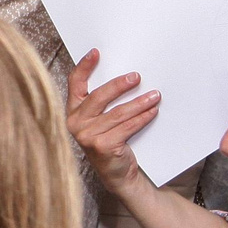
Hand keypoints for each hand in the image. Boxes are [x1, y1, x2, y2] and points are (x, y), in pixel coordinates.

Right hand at [65, 48, 159, 195]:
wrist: (117, 174)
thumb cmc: (110, 143)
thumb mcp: (101, 121)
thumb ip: (103, 104)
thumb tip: (126, 78)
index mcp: (73, 112)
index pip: (75, 84)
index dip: (84, 67)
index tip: (96, 52)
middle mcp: (75, 123)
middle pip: (98, 96)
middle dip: (120, 85)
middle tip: (137, 77)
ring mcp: (87, 136)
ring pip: (117, 112)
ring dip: (139, 102)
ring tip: (155, 95)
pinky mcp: (102, 145)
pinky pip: (127, 126)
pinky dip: (142, 118)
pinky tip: (152, 111)